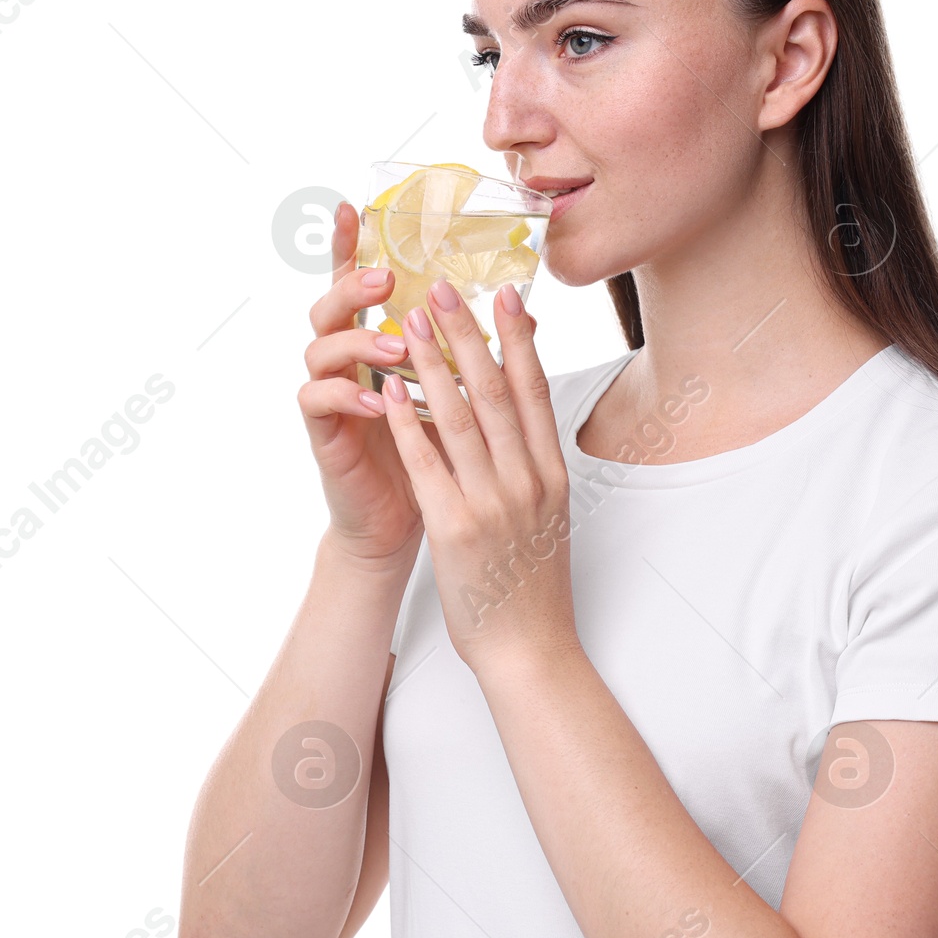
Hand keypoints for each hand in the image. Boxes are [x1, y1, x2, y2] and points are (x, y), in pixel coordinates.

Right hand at [297, 201, 446, 568]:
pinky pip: (317, 401)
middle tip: (388, 280)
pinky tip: (372, 398)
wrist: (405, 521)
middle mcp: (346, 360)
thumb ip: (478, 349)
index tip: (354, 206)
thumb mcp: (461, 398)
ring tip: (396, 345)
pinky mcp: (322, 433)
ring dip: (360, 340)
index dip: (352, 246)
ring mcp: (329, 394)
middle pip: (330, 303)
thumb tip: (524, 308)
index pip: (361, 285)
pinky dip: (345, 395)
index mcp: (376, 342)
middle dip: (355, 285)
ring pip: (320, 347)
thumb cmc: (435, 457)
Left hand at [375, 277, 579, 673]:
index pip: (535, 393)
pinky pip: (426, 462)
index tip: (505, 297)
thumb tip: (527, 420)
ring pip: (458, 417)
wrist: (530, 649)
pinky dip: (405, 420)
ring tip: (406, 321)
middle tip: (443, 288)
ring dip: (430, 363)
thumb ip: (537, 467)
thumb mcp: (550, 517)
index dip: (518, 340)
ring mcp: (492, 503)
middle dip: (466, 335)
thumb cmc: (534, 586)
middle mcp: (527, 481)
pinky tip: (385, 390)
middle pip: (495, 392)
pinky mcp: (455, 527)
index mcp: (552, 476)